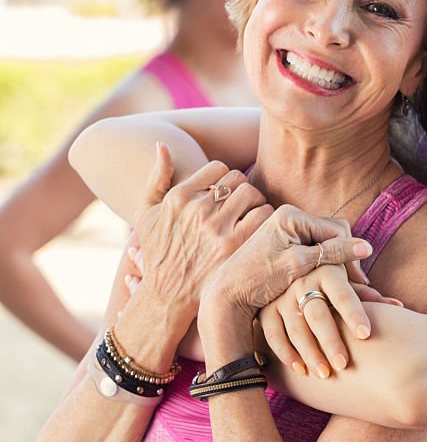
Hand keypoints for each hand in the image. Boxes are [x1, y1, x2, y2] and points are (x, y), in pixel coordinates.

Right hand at [129, 143, 271, 338]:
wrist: (167, 296)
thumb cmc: (157, 254)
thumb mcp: (146, 216)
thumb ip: (156, 179)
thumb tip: (163, 145)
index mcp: (178, 197)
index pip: (218, 168)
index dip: (225, 179)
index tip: (226, 194)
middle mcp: (197, 209)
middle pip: (237, 179)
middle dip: (242, 190)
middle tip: (242, 205)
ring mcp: (217, 228)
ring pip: (252, 194)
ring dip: (256, 203)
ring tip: (251, 216)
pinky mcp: (235, 246)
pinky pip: (263, 216)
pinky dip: (266, 219)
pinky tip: (259, 230)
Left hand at [197, 204, 374, 332]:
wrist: (226, 294)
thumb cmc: (258, 280)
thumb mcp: (298, 266)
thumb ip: (332, 253)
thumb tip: (366, 248)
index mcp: (292, 216)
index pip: (337, 231)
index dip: (350, 255)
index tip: (359, 282)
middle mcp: (290, 217)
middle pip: (333, 234)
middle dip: (345, 258)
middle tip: (355, 285)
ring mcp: (287, 230)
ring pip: (325, 243)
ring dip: (335, 263)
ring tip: (343, 286)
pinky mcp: (285, 243)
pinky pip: (314, 250)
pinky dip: (323, 265)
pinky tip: (327, 282)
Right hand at [260, 265, 402, 376]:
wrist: (290, 265)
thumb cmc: (329, 278)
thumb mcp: (346, 279)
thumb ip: (367, 294)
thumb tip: (398, 306)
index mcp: (327, 271)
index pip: (343, 294)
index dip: (354, 314)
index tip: (366, 334)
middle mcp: (301, 282)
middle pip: (317, 315)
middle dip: (330, 341)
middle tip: (344, 364)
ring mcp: (280, 297)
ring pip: (295, 328)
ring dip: (309, 353)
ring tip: (325, 374)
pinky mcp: (265, 311)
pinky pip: (273, 335)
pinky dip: (286, 353)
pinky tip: (301, 370)